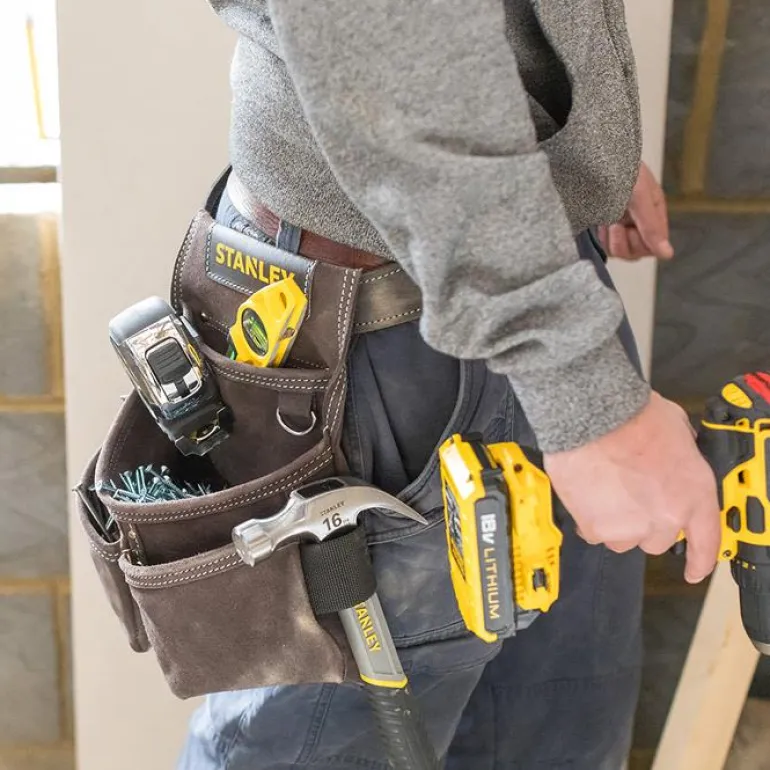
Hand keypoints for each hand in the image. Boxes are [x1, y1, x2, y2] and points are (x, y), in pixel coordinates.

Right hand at [543, 392, 720, 583]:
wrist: (592, 417)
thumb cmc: (630, 415)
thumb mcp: (677, 427)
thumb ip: (681, 455)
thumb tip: (675, 457)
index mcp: (693, 493)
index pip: (706, 540)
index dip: (700, 560)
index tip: (693, 570)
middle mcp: (665, 517)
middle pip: (656, 540)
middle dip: (643, 522)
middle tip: (628, 495)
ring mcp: (630, 526)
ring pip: (622, 538)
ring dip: (615, 521)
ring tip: (603, 489)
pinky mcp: (596, 528)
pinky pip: (593, 532)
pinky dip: (589, 517)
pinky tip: (586, 492)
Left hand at [598, 162, 673, 260]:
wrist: (591, 158)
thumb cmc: (620, 170)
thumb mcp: (639, 197)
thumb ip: (652, 227)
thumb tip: (668, 254)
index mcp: (653, 214)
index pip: (653, 246)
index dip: (642, 244)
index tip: (631, 229)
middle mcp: (637, 222)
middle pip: (635, 253)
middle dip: (624, 243)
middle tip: (615, 224)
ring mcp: (619, 225)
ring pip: (619, 252)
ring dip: (611, 241)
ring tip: (606, 222)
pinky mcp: (601, 226)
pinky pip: (604, 245)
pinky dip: (601, 239)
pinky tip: (598, 225)